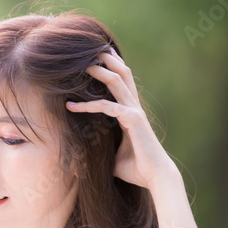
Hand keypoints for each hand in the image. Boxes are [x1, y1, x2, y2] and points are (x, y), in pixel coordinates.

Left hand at [65, 48, 178, 190]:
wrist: (156, 178)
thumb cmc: (136, 168)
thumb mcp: (113, 154)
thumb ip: (101, 146)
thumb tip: (83, 152)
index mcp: (131, 111)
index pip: (122, 82)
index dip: (112, 67)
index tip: (97, 58)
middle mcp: (134, 107)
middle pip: (122, 73)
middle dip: (107, 59)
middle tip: (90, 49)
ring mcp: (134, 112)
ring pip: (117, 82)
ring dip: (99, 71)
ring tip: (82, 63)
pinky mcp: (133, 121)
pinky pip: (107, 107)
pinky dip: (89, 105)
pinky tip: (71, 106)